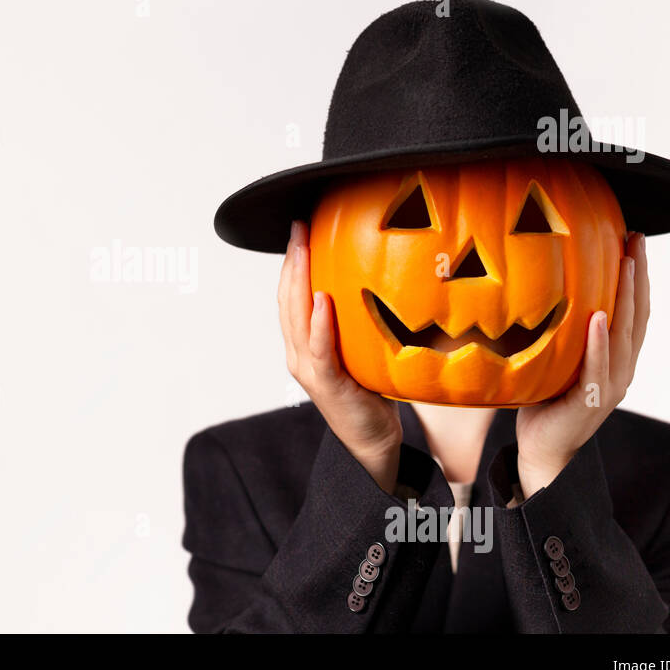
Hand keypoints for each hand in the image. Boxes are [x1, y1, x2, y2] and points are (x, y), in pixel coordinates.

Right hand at [280, 221, 402, 492]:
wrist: (374, 443)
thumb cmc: (372, 394)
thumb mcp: (364, 349)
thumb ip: (359, 321)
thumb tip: (383, 278)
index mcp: (303, 345)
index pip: (290, 297)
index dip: (291, 263)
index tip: (299, 229)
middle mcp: (299, 355)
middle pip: (286, 301)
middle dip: (291, 261)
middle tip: (297, 227)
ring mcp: (309, 370)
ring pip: (295, 318)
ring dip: (299, 281)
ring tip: (303, 249)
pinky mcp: (326, 384)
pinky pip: (319, 349)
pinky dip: (318, 324)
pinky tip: (322, 299)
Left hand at [515, 232, 648, 497]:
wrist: (542, 450)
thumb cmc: (544, 401)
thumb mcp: (554, 358)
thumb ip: (560, 330)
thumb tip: (537, 286)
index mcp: (615, 357)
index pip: (633, 309)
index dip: (637, 275)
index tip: (634, 239)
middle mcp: (620, 368)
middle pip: (637, 315)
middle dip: (639, 275)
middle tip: (638, 238)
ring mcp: (609, 386)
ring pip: (624, 336)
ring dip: (627, 298)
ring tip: (628, 264)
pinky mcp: (591, 401)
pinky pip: (598, 368)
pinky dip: (599, 343)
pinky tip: (597, 319)